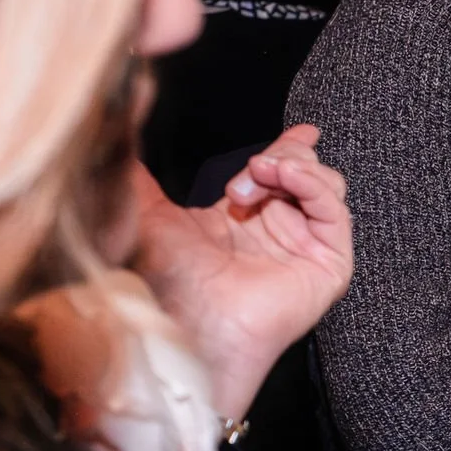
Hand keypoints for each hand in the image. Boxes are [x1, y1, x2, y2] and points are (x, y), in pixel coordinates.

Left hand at [129, 124, 353, 419]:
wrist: (192, 323)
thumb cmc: (171, 282)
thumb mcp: (150, 215)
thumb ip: (141, 179)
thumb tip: (116, 142)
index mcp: (246, 221)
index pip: (280, 174)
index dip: (290, 149)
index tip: (302, 128)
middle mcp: (281, 232)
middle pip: (305, 172)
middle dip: (279, 156)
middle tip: (248, 170)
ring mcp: (307, 248)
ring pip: (325, 185)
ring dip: (293, 167)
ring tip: (259, 174)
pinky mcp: (329, 262)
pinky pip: (334, 210)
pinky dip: (313, 184)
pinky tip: (285, 177)